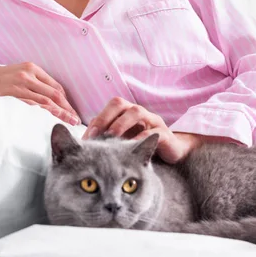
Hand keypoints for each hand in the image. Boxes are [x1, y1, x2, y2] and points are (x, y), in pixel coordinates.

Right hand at [0, 62, 79, 124]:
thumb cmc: (2, 79)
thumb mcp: (20, 73)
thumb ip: (36, 83)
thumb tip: (56, 99)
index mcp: (31, 68)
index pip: (55, 87)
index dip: (66, 101)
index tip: (72, 112)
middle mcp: (27, 76)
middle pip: (54, 95)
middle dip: (67, 109)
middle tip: (75, 120)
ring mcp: (19, 86)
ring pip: (45, 102)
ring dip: (59, 114)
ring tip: (68, 123)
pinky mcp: (11, 97)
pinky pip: (32, 107)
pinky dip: (44, 115)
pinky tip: (51, 121)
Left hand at [82, 97, 203, 162]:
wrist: (170, 152)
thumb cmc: (141, 145)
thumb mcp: (122, 141)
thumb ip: (106, 137)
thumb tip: (84, 142)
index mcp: (125, 112)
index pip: (108, 108)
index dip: (97, 120)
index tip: (87, 138)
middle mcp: (137, 112)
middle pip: (120, 104)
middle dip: (106, 117)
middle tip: (97, 135)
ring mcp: (152, 120)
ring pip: (136, 112)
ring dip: (121, 124)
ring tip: (111, 137)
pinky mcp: (164, 133)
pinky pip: (153, 131)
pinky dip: (141, 137)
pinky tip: (131, 146)